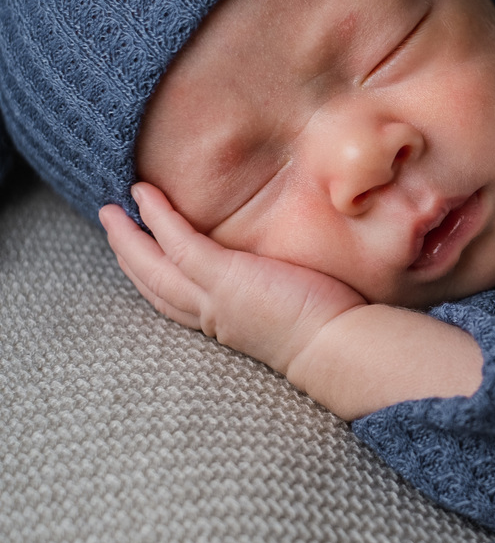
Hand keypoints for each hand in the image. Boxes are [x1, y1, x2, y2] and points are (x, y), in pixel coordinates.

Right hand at [99, 182, 366, 377]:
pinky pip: (178, 242)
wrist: (336, 347)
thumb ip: (276, 295)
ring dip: (127, 236)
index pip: (178, 300)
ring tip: (110, 210)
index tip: (140, 257)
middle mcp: (211, 315)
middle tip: (110, 226)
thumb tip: (292, 275)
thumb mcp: (290, 311)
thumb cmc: (329, 331)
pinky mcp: (223, 277)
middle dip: (128, 256)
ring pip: (154, 265)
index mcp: (226, 323)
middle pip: (154, 285)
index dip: (155, 277)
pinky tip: (143, 195)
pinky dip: (157, 218)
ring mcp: (213, 297)